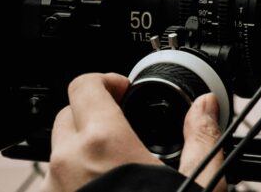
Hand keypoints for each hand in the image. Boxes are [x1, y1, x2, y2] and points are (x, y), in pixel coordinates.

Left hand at [42, 72, 225, 191]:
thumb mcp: (199, 179)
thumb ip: (201, 135)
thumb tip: (205, 107)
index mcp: (104, 141)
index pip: (84, 85)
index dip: (107, 80)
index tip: (125, 90)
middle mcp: (70, 161)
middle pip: (68, 113)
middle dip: (95, 110)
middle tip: (125, 121)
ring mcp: (55, 190)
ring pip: (60, 150)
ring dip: (84, 146)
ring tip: (119, 163)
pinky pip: (59, 181)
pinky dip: (78, 177)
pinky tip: (108, 191)